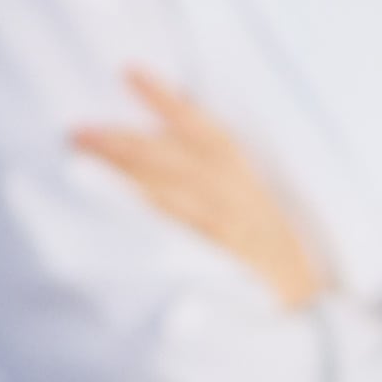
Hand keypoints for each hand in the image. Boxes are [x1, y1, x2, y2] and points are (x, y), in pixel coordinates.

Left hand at [75, 71, 325, 309]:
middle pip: (172, 160)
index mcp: (242, 178)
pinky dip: (144, 222)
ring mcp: (225, 231)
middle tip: (77, 131)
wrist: (304, 310)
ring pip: (168, 195)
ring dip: (123, 176)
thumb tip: (155, 155)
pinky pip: (175, 239)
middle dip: (123, 143)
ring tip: (81, 161)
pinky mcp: (216, 265)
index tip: (129, 71)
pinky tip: (110, 213)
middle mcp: (234, 197)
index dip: (166, 100)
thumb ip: (210, 179)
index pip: (203, 128)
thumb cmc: (268, 259)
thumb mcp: (250, 207)